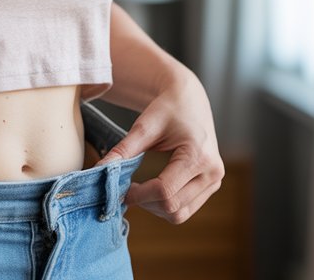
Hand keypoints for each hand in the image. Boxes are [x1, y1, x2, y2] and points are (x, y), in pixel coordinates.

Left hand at [94, 74, 224, 223]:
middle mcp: (212, 172)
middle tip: (128, 190)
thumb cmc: (167, 109)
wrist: (189, 99)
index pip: (165, 191)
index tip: (121, 189)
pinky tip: (154, 190)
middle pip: (173, 207)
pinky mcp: (212, 185)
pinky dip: (167, 206)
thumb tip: (99, 170)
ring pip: (180, 214)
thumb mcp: (144, 127)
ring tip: (141, 190)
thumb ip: (123, 150)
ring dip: (155, 208)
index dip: (138, 195)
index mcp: (198, 156)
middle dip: (146, 203)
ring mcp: (215, 181)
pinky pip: (186, 209)